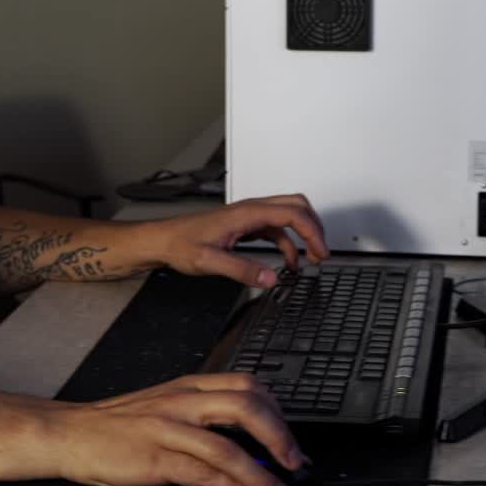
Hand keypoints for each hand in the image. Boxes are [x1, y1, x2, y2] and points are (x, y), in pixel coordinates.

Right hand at [47, 373, 304, 485]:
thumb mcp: (166, 408)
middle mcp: (183, 399)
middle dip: (280, 436)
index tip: (291, 439)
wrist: (71, 434)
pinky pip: (204, 472)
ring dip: (262, 474)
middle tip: (296, 463)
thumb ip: (203, 418)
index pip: (248, 385)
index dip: (278, 411)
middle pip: (247, 406)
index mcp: (189, 385)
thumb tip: (248, 445)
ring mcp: (169, 426)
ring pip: (229, 445)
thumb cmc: (120, 426)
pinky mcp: (155, 457)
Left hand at [150, 193, 328, 288]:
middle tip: (322, 252)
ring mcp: (249, 217)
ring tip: (313, 258)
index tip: (321, 252)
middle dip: (314, 227)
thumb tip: (270, 279)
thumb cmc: (180, 244)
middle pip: (296, 206)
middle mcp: (251, 210)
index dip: (312, 231)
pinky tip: (289, 261)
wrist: (163, 240)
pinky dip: (289, 243)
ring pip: (288, 216)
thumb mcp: (209, 261)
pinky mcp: (245, 226)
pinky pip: (276, 229)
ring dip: (304, 234)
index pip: (292, 213)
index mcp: (246, 213)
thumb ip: (241, 270)